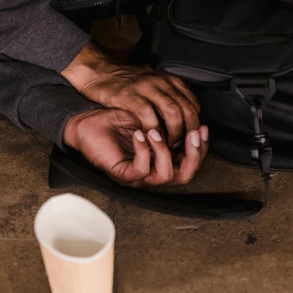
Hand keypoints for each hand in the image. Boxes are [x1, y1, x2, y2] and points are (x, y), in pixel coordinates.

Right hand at [61, 41, 200, 146]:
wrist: (98, 72)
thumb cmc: (126, 83)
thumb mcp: (152, 84)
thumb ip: (169, 96)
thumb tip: (186, 116)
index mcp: (169, 80)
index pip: (193, 104)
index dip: (194, 125)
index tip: (189, 140)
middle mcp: (162, 81)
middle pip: (187, 109)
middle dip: (188, 132)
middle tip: (182, 147)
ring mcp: (147, 88)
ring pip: (173, 113)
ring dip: (173, 134)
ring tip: (168, 146)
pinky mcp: (131, 96)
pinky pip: (149, 117)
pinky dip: (153, 131)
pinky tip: (150, 140)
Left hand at [63, 108, 208, 186]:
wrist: (89, 120)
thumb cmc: (119, 118)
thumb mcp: (153, 117)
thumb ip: (173, 122)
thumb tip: (196, 117)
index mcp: (164, 159)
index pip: (191, 162)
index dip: (201, 147)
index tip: (202, 127)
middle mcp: (154, 170)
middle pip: (185, 175)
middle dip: (193, 155)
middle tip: (192, 134)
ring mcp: (138, 175)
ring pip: (165, 176)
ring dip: (165, 151)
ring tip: (156, 130)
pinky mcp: (121, 173)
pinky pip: (140, 170)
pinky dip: (144, 150)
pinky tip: (139, 133)